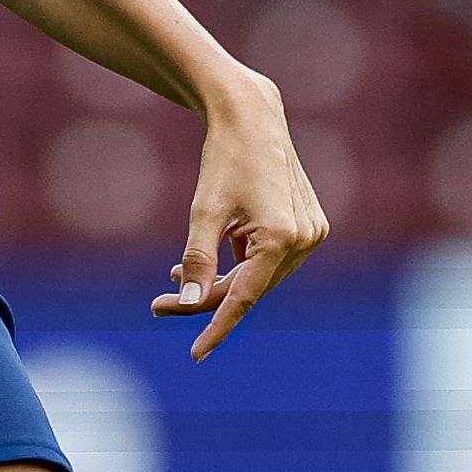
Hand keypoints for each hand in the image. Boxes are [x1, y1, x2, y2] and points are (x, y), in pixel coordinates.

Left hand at [152, 74, 326, 359]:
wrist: (254, 117)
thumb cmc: (225, 158)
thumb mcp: (204, 210)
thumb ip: (199, 258)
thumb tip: (190, 300)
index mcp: (282, 237)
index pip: (244, 297)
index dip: (217, 327)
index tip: (196, 354)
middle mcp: (305, 239)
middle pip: (250, 288)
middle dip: (207, 297)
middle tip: (160, 302)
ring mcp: (312, 233)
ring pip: (260, 276)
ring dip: (223, 280)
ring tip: (178, 271)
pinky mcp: (309, 225)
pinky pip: (271, 259)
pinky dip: (241, 262)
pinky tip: (217, 250)